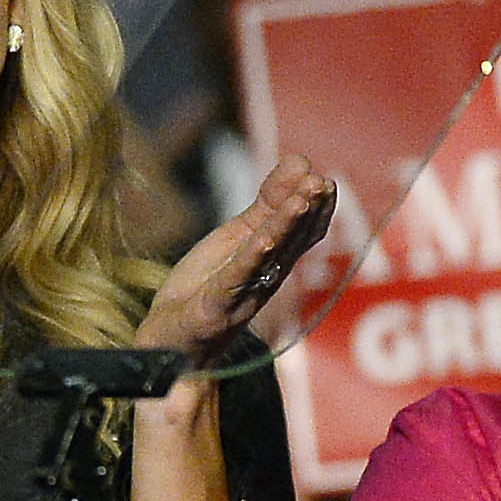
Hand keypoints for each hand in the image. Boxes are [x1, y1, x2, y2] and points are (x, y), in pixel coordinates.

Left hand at [138, 153, 336, 356]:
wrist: (174, 338)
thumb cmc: (208, 286)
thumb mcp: (237, 237)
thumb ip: (268, 204)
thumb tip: (301, 162)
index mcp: (274, 258)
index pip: (304, 230)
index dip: (318, 207)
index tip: (326, 181)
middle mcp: (268, 275)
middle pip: (293, 240)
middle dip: (310, 211)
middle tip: (322, 183)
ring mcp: (245, 291)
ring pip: (272, 255)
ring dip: (288, 227)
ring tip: (303, 199)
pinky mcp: (218, 305)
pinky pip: (238, 278)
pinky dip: (253, 258)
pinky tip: (263, 238)